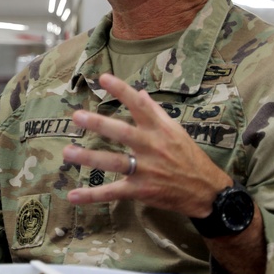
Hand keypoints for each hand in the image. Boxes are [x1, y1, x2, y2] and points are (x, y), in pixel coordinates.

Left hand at [61, 73, 231, 217]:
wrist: (207, 191)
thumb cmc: (190, 157)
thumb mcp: (177, 131)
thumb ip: (155, 112)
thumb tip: (139, 93)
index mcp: (160, 130)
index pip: (140, 105)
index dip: (122, 91)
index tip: (103, 78)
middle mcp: (152, 147)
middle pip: (123, 133)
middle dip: (99, 124)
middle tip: (77, 116)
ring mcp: (146, 170)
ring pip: (114, 162)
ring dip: (89, 158)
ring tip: (67, 152)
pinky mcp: (141, 190)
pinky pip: (113, 192)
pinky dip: (93, 195)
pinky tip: (73, 196)